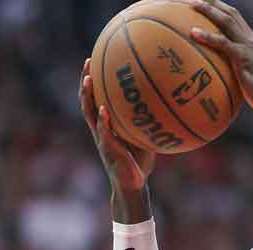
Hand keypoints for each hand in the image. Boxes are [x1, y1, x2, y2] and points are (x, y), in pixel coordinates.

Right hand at [79, 58, 154, 192]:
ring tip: (87, 80)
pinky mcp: (108, 151)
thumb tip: (166, 103)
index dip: (94, 82)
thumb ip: (147, 122)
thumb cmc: (139, 161)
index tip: (94, 62)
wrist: (133, 185)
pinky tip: (103, 110)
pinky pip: (104, 133)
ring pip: (90, 114)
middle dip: (86, 82)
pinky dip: (103, 122)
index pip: (96, 99)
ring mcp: (102, 140)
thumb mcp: (144, 137)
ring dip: (88, 97)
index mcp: (107, 126)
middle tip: (87, 61)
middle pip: (88, 101)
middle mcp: (101, 130)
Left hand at [190, 0, 252, 111]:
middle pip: (231, 13)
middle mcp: (252, 40)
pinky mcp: (244, 58)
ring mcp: (249, 47)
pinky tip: (193, 33)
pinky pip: (223, 43)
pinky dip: (208, 36)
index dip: (220, 7)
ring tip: (191, 4)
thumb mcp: (251, 77)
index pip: (236, 18)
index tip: (205, 3)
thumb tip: (221, 76)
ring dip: (208, 10)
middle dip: (213, 2)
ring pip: (227, 21)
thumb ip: (238, 70)